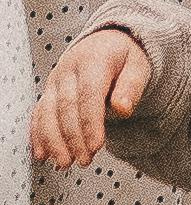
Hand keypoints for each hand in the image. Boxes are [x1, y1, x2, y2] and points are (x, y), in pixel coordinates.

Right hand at [30, 29, 151, 168]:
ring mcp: (55, 81)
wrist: (107, 42)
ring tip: (65, 163)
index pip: (89, 95)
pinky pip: (38, 114)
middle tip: (84, 160)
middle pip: (66, 107)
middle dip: (73, 137)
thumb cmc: (124, 55)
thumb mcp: (139, 65)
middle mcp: (69, 69)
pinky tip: (43, 154)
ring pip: (47, 113)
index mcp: (94, 59)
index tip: (96, 145)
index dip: (91, 123)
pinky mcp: (48, 92)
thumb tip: (124, 108)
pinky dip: (38, 135)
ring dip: (54, 141)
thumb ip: (132, 87)